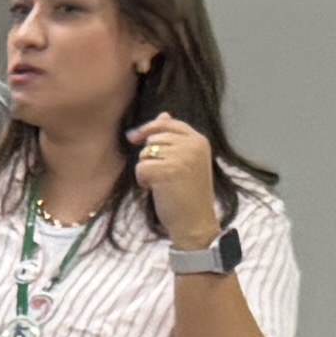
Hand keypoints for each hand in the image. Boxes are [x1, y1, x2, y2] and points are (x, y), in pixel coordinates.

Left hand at [138, 114, 224, 250]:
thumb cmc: (189, 194)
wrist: (195, 222)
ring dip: (147, 169)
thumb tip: (163, 114)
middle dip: (150, 155)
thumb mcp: (187, 161)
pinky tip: (156, 190)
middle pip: (154, 137)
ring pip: (145, 153)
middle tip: (161, 175)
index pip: (170, 123)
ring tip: (163, 184)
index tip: (136, 137)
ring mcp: (181, 157)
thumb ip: (175, 138)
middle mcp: (192, 145)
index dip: (151, 128)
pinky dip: (143, 181)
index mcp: (199, 141)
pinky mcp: (167, 170)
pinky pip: (141, 168)